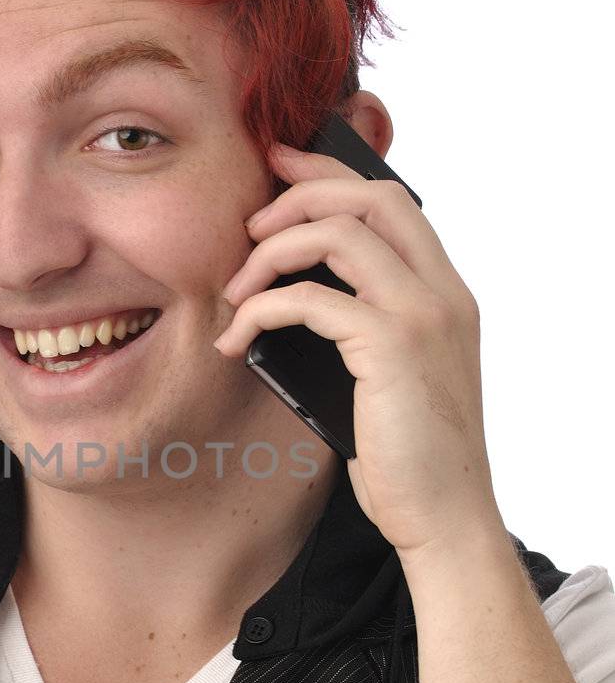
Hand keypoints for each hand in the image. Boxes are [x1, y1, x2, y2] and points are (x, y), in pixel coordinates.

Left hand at [213, 140, 502, 560]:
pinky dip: (262, 309)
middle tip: (248, 223)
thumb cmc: (409, 457)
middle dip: (299, 194)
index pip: (390, 202)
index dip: (330, 174)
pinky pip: (309, 299)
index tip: (279, 166)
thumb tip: (294, 297)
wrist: (444, 516)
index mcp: (446, 293)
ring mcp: (422, 316)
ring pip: (337, 234)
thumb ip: (363, 327)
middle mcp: (443, 293)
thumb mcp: (391, 377)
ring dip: (271, 252)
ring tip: (235, 291)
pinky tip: (239, 338)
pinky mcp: (391, 347)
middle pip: (368, 198)